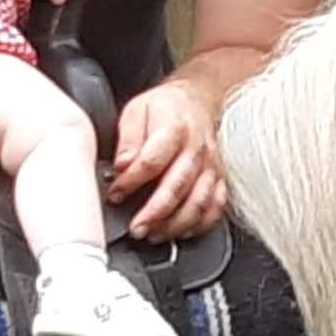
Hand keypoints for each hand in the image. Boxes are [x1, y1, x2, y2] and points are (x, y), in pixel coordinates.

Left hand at [111, 73, 229, 240]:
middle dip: (155, 213)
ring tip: (155, 234)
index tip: (115, 194)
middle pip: (178, 186)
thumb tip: (122, 162)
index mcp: (174, 129)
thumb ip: (128, 138)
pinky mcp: (220, 179)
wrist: (197, 101)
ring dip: (176, 223)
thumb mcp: (137, 110)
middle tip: (136, 227)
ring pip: (199, 202)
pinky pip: (217, 207)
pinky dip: (201, 224)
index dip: (131, 181)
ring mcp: (211, 166)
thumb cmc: (164, 109)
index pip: (152, 160)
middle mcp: (196, 149)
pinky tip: (182, 231)